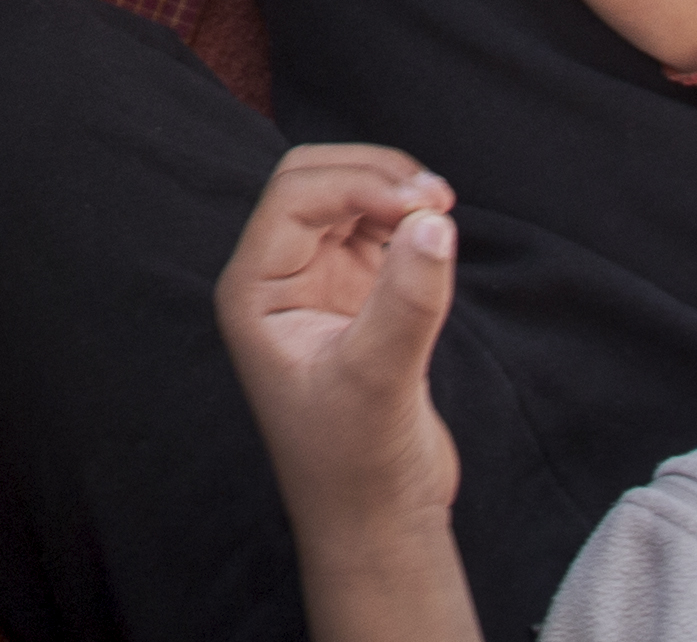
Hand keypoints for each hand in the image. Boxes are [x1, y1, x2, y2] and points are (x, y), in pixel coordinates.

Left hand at [213, 147, 463, 539]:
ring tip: (443, 211)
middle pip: (315, 182)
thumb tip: (434, 221)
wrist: (376, 522)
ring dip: (394, 192)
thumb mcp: (379, 381)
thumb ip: (406, 301)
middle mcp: (277, 278)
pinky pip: (378, 232)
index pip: (295, 197)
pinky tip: (435, 237)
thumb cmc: (355, 464)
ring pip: (349, 200)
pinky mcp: (360, 299)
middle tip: (438, 198)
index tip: (422, 205)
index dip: (358, 184)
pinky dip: (408, 221)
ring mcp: (319, 285)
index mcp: (253, 290)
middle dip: (374, 175)